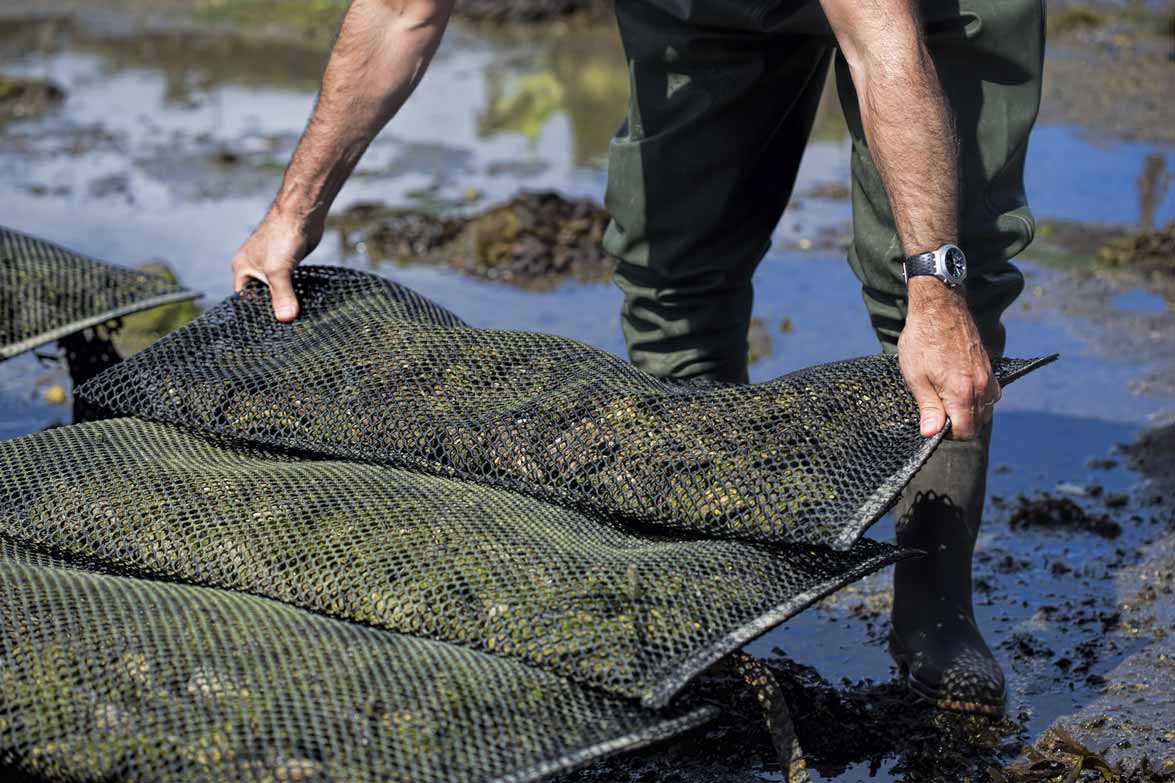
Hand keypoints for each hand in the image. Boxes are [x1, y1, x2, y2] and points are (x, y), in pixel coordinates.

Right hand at [230, 207, 324, 321]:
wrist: (302, 214)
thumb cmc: (282, 236)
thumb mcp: (278, 271)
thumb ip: (282, 296)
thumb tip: (286, 319)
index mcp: (242, 269)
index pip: (243, 299)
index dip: (254, 313)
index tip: (269, 329)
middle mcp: (254, 268)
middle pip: (261, 296)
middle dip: (272, 309)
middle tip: (284, 327)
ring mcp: (272, 265)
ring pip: (277, 290)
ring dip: (285, 301)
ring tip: (294, 319)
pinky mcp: (288, 263)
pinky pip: (289, 283)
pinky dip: (295, 293)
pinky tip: (303, 304)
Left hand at [898, 278, 999, 439]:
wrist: (940, 307)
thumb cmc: (923, 340)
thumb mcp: (916, 377)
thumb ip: (928, 408)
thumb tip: (931, 434)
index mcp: (962, 393)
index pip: (965, 432)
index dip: (948, 434)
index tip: (933, 423)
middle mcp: (982, 388)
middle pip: (978, 424)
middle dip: (959, 424)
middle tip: (936, 411)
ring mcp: (989, 377)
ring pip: (986, 410)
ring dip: (969, 412)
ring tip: (945, 398)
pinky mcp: (990, 368)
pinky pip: (991, 394)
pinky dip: (978, 399)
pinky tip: (959, 389)